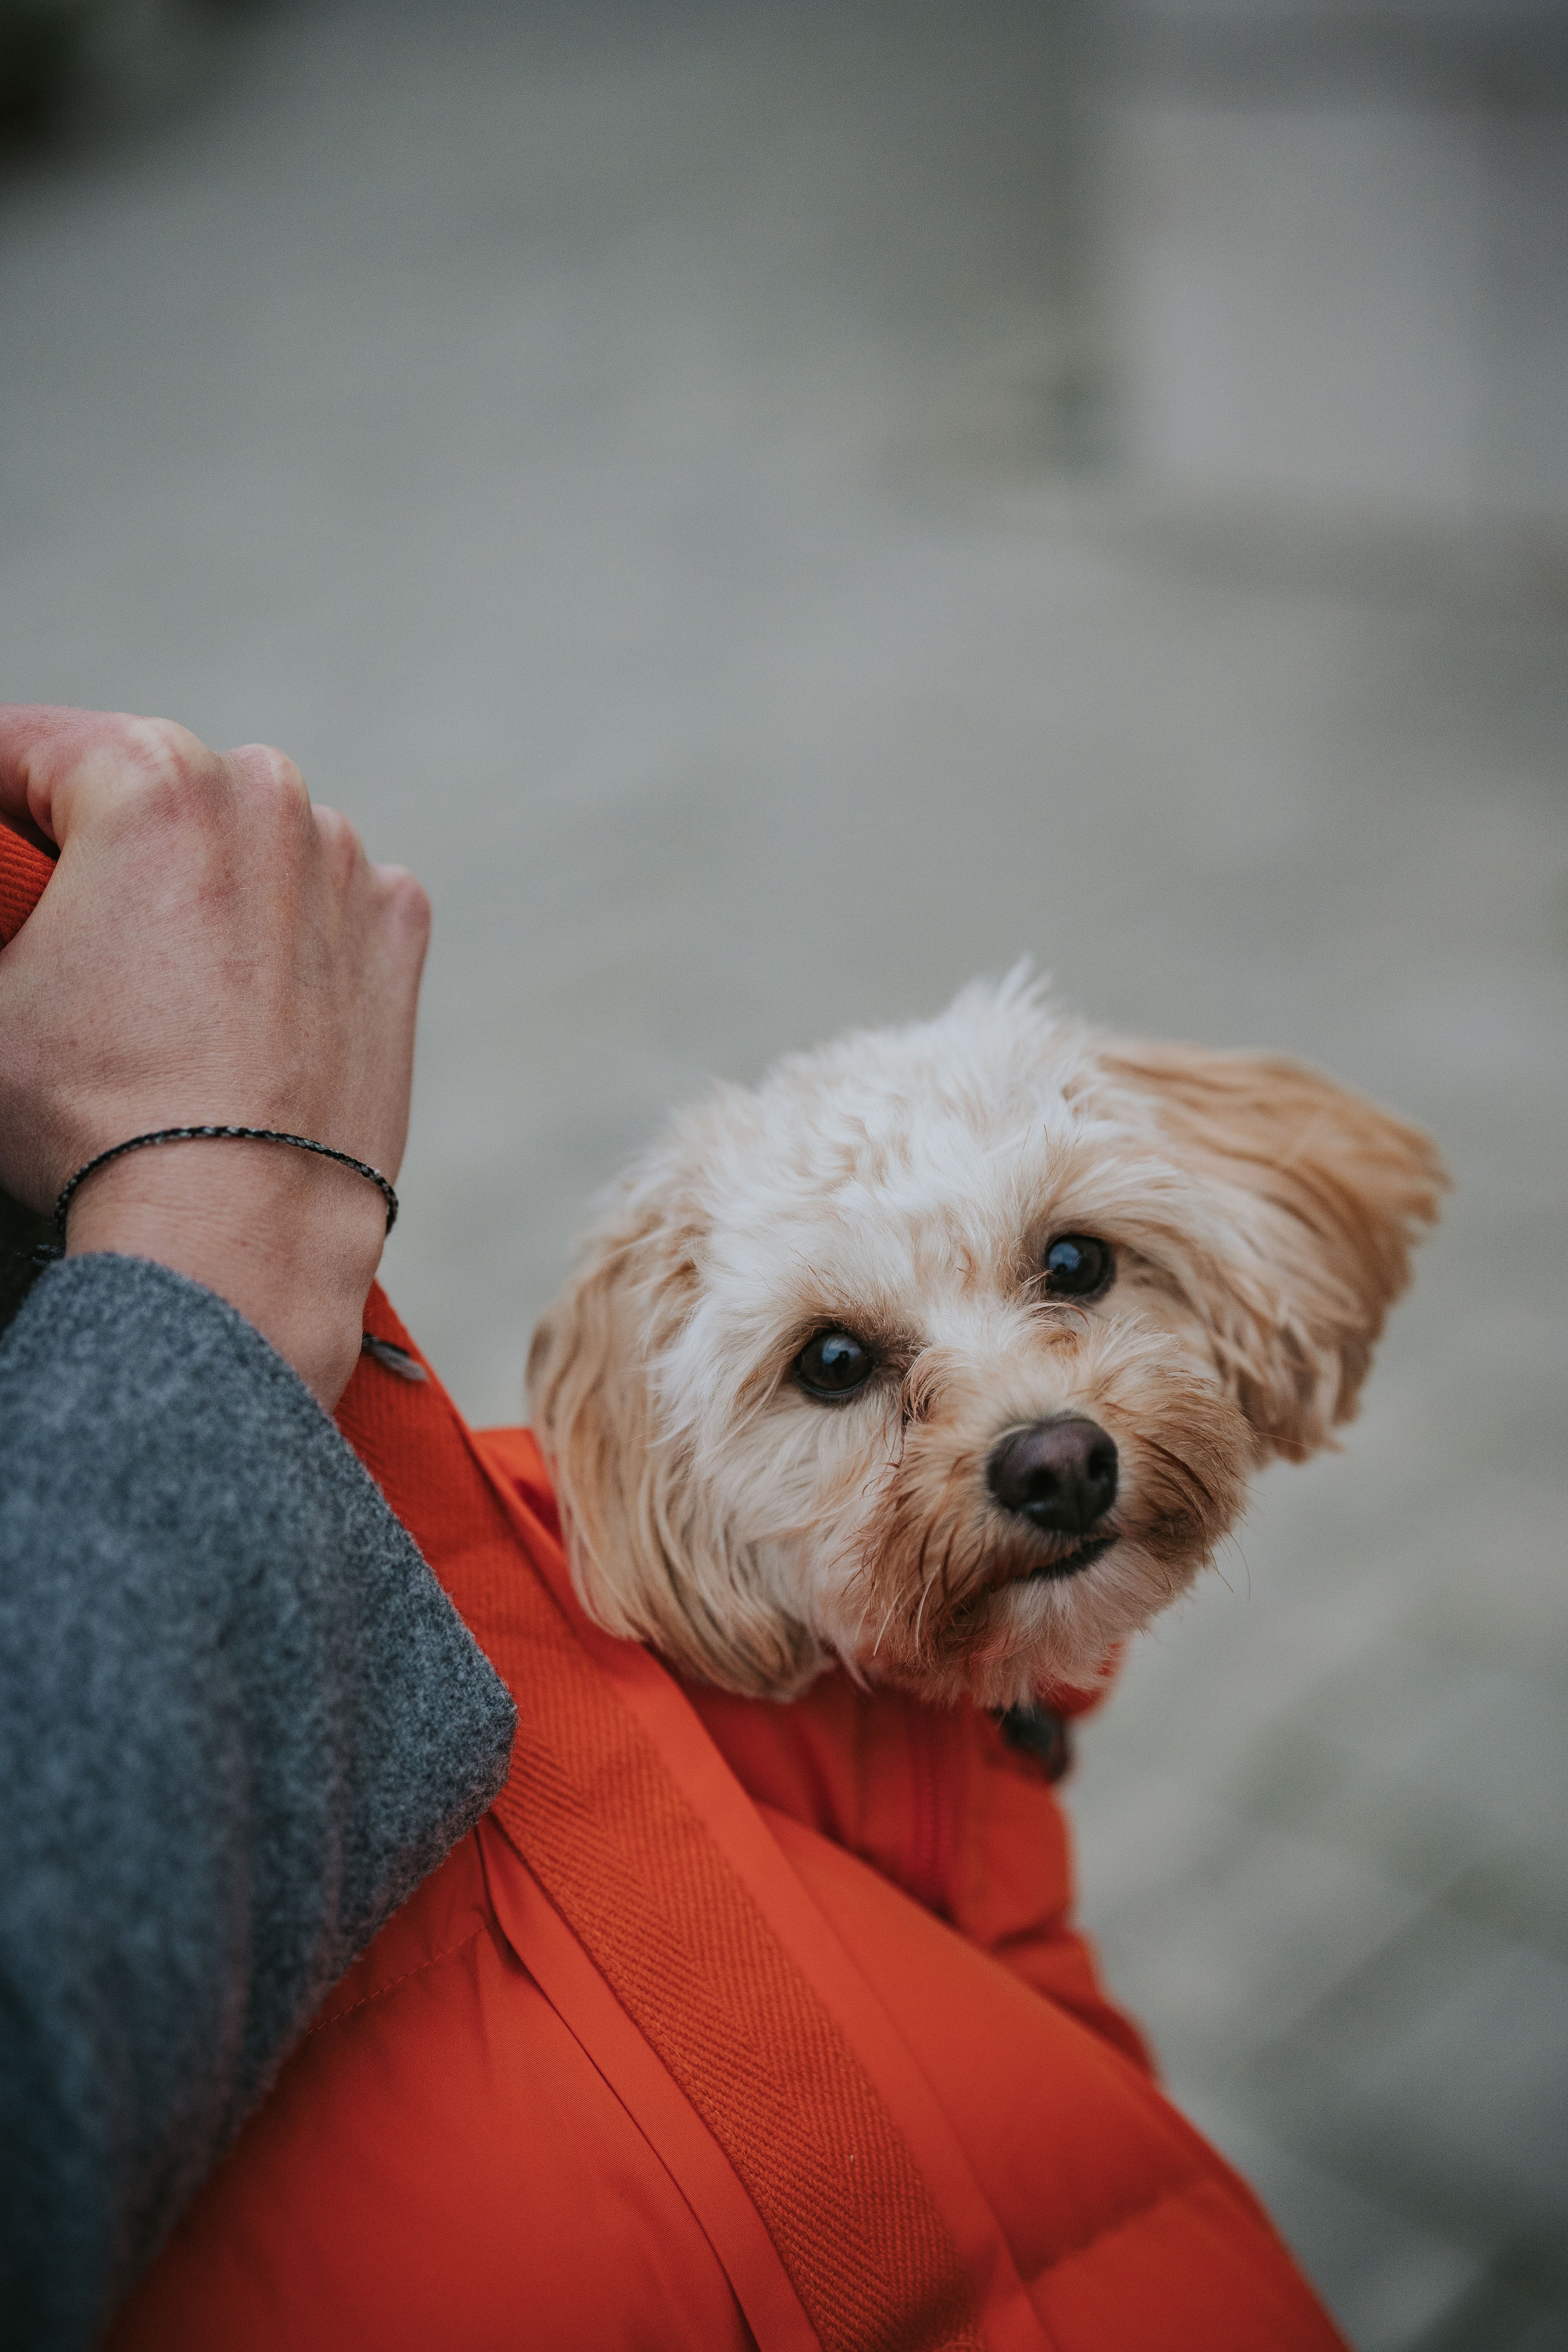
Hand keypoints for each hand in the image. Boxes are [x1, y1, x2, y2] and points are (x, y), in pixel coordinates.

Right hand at [0, 707, 429, 1407]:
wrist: (239, 1228)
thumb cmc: (95, 1118)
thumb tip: (7, 901)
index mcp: (153, 776)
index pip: (29, 745)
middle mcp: (266, 793)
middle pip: (144, 788)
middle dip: (97, 842)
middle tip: (64, 929)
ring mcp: (344, 861)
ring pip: (239, 841)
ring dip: (196, 883)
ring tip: (155, 982)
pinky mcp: (396, 930)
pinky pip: (317, 900)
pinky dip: (280, 933)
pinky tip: (240, 1005)